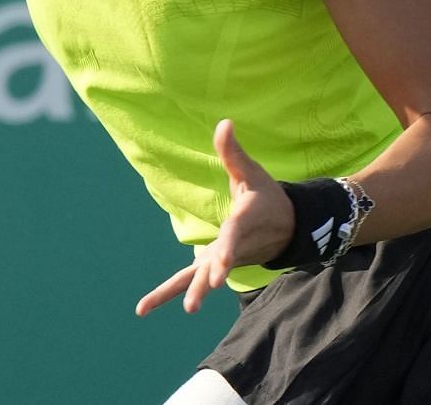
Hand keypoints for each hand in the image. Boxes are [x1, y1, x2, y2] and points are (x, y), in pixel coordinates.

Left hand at [135, 120, 292, 315]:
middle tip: (190, 307)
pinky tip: (146, 304)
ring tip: (142, 309)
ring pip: (198, 279)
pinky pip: (192, 279)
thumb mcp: (251, 172)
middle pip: (215, 269)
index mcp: (244, 223)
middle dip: (202, 286)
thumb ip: (233, 152)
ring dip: (176, 293)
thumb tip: (223, 121)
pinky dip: (170, 290)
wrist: (288, 228)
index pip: (233, 238)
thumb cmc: (267, 196)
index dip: (225, 254)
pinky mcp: (215, 265)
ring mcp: (224, 260)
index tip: (218, 273)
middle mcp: (234, 248)